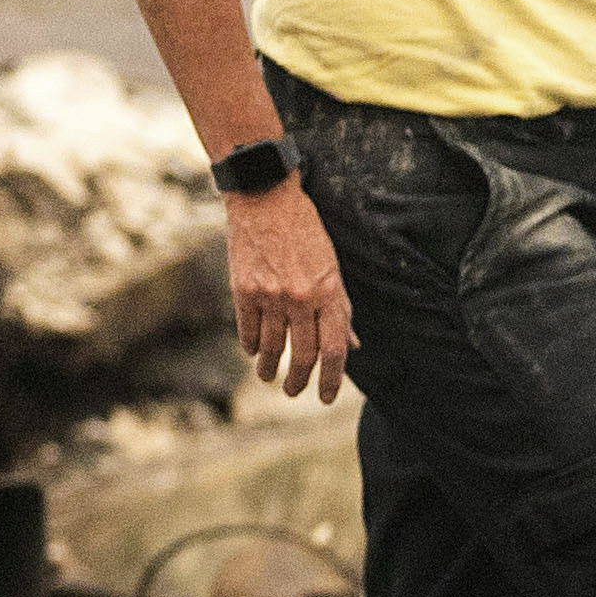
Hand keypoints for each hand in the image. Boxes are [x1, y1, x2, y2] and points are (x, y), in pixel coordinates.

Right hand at [225, 177, 354, 399]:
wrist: (266, 199)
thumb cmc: (305, 232)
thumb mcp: (332, 266)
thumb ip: (340, 308)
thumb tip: (352, 345)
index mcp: (329, 292)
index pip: (334, 349)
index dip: (331, 379)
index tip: (325, 397)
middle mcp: (301, 298)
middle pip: (303, 355)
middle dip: (299, 381)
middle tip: (293, 391)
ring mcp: (270, 295)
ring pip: (272, 347)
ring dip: (270, 368)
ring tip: (269, 377)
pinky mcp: (243, 289)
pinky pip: (248, 330)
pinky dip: (251, 345)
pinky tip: (253, 352)